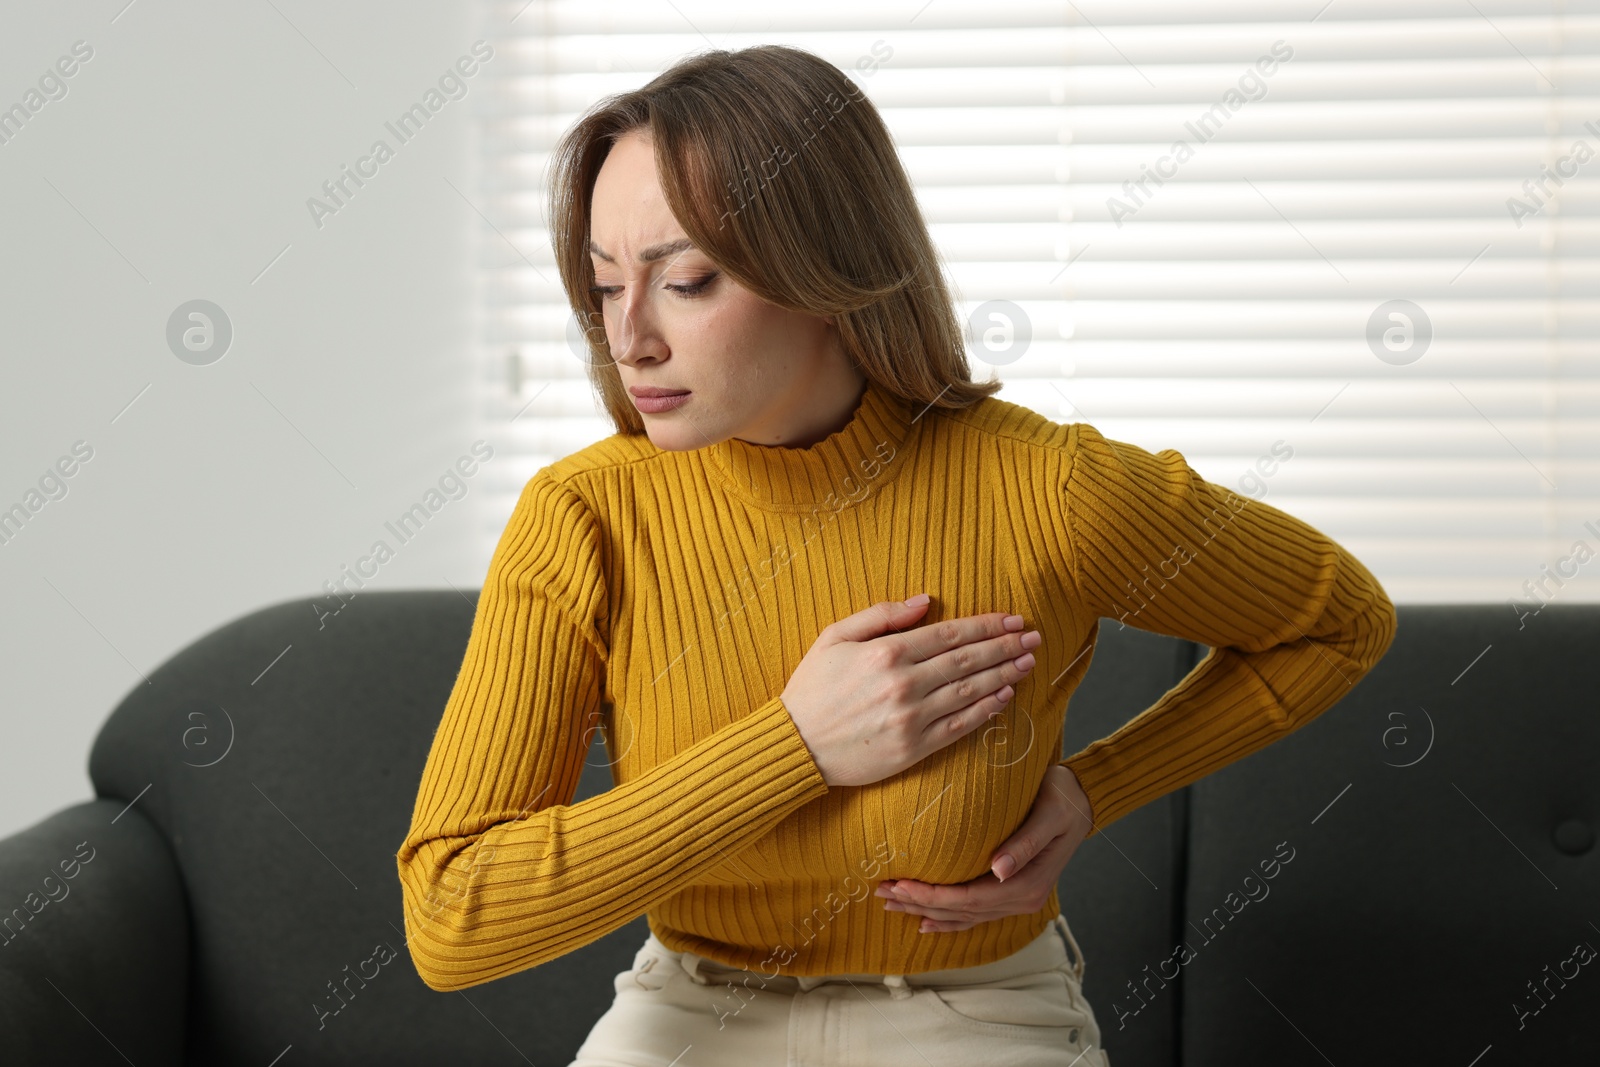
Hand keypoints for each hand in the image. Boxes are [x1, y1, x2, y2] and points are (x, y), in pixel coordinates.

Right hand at [782, 595, 1042, 787]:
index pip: (949, 634)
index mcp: (885, 653)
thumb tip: (925, 600)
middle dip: (1005, 646)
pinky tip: (1005, 696)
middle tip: (1032, 636)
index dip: (986, 625)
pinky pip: (960, 726)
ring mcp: (911, 718)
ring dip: (1004, 674)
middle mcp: (904, 684)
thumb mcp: (834, 637)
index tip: (1012, 618)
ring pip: (970, 691)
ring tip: (1027, 662)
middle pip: (967, 660)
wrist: (794, 746)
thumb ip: (880, 615)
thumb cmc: (811, 689)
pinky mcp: (914, 748)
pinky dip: (986, 710)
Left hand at [874, 764, 1094, 931]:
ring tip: (892, 904)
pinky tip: (925, 921)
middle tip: (882, 892)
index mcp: (1027, 884)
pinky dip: (949, 919)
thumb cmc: (1063, 798)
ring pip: (964, 916)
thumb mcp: (1049, 814)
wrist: (1081, 799)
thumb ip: (1025, 842)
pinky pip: (975, 913)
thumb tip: (998, 870)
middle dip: (919, 903)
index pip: (970, 899)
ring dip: (926, 911)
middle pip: (961, 911)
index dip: (932, 896)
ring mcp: (1017, 899)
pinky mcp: (1011, 891)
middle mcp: (1021, 899)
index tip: (900, 884)